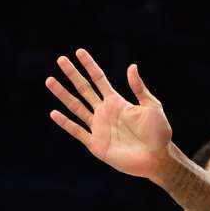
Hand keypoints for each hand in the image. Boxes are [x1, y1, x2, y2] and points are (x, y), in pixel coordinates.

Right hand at [45, 48, 173, 181]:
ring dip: (63, 94)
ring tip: (50, 80)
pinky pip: (77, 131)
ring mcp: (99, 128)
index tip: (79, 52)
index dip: (90, 66)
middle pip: (84, 89)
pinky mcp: (96, 144)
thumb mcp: (152, 106)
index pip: (99, 80)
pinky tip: (54, 113)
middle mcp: (105, 112)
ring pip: (76, 107)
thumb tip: (132, 66)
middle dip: (72, 75)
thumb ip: (139, 88)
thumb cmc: (159, 133)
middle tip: (60, 60)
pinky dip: (66, 123)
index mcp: (117, 102)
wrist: (157, 158)